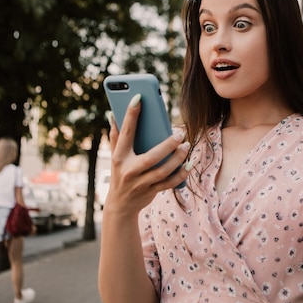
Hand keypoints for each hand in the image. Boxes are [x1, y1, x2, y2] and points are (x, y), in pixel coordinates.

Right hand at [104, 95, 189, 215]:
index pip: (126, 133)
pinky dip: (181, 174)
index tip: (139, 98)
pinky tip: (190, 163)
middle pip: (151, 157)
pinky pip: (170, 183)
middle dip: (167, 145)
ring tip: (187, 145)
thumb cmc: (119, 173)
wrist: (120, 205)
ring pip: (163, 171)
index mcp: (119, 157)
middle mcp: (129, 171)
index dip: (131, 115)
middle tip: (180, 132)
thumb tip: (112, 114)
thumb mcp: (115, 156)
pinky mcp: (152, 192)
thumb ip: (115, 136)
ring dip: (177, 158)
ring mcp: (141, 183)